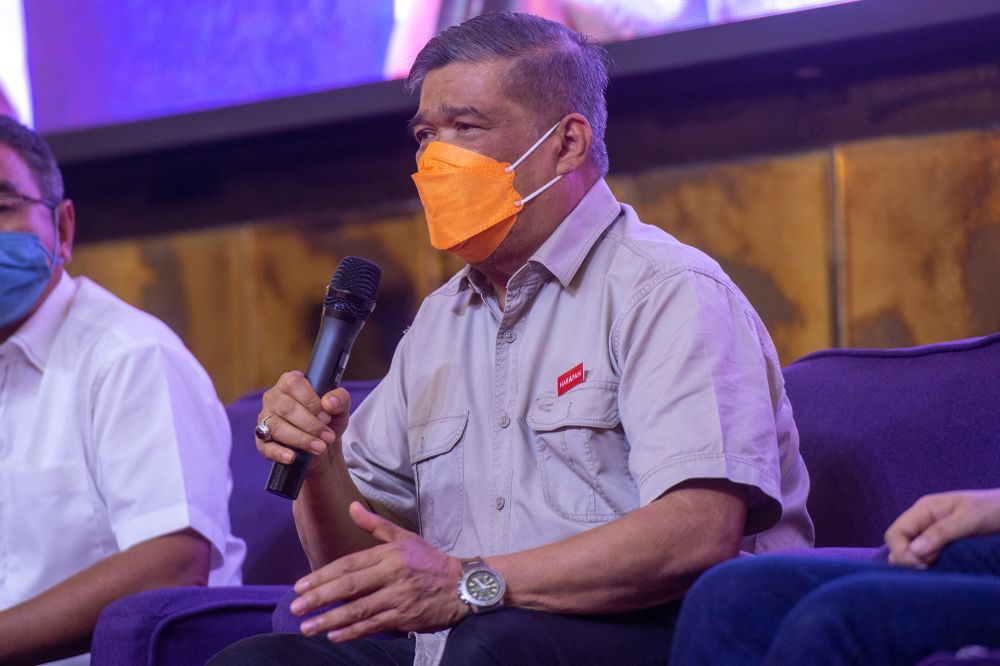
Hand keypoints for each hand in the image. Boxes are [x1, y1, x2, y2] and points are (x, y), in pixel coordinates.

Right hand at [255, 371, 350, 464]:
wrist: (323, 446)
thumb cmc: (328, 421)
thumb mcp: (340, 409)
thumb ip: (340, 399)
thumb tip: (329, 402)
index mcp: (291, 382)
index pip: (295, 384)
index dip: (312, 402)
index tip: (327, 417)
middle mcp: (274, 398)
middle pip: (287, 407)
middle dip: (310, 424)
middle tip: (328, 436)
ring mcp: (265, 419)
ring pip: (277, 426)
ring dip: (301, 439)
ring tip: (319, 447)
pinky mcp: (261, 440)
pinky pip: (266, 446)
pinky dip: (280, 452)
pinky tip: (292, 457)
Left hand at [289, 502, 470, 641]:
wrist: (462, 585)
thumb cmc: (430, 561)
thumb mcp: (405, 538)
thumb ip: (375, 525)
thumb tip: (351, 507)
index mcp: (390, 554)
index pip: (349, 564)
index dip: (323, 576)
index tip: (301, 586)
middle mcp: (393, 575)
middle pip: (350, 587)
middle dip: (320, 598)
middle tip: (296, 608)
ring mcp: (399, 598)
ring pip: (359, 610)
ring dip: (331, 620)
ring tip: (307, 627)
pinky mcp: (405, 618)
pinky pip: (375, 625)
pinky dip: (353, 631)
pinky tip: (334, 635)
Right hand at [884, 488, 999, 567]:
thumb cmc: (992, 510)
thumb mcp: (968, 519)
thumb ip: (940, 533)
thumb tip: (913, 551)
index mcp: (923, 510)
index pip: (894, 534)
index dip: (902, 552)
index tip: (924, 564)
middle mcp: (921, 521)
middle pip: (897, 544)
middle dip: (908, 560)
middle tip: (932, 566)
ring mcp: (929, 532)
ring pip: (908, 552)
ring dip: (918, 563)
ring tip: (939, 565)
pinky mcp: (940, 542)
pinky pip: (923, 555)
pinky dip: (927, 564)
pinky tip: (941, 566)